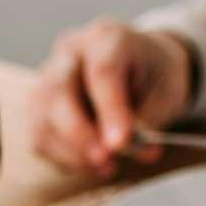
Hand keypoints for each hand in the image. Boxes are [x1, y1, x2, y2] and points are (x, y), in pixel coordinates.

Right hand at [32, 19, 194, 177]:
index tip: (120, 143)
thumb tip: (123, 148)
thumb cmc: (154, 76)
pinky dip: (63, 158)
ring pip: (43, 118)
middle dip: (80, 134)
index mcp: (107, 37)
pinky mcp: (38, 106)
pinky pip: (39, 137)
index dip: (110, 110)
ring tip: (106, 167)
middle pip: (59, 91)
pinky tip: (89, 163)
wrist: (138, 68)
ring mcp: (47, 77)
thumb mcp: (167, 93)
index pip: (102, 70)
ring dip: (72, 152)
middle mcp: (70, 52)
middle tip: (106, 162)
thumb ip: (146, 119)